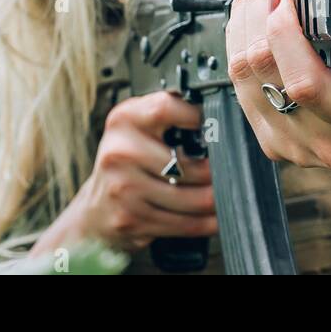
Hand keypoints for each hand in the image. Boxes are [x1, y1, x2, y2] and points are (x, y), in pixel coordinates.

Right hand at [33, 93, 217, 253]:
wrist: (97, 208)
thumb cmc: (128, 163)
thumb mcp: (139, 128)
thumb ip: (169, 115)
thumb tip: (217, 112)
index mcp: (124, 120)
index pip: (165, 108)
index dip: (197, 116)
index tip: (216, 127)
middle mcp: (120, 152)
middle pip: (186, 164)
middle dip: (217, 172)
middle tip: (233, 171)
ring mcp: (123, 189)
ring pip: (190, 198)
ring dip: (216, 200)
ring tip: (227, 194)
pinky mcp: (131, 220)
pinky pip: (183, 223)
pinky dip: (206, 223)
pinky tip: (214, 217)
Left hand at [225, 0, 330, 171]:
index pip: (307, 83)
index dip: (284, 31)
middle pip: (263, 73)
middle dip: (256, 12)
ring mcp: (297, 148)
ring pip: (242, 76)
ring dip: (242, 22)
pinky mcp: (272, 143)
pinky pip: (236, 87)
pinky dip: (236, 44)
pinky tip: (249, 16)